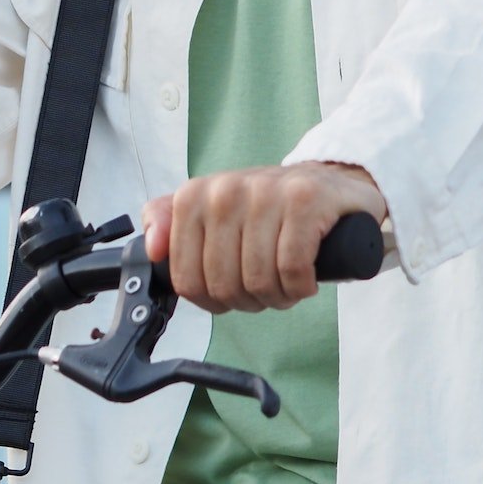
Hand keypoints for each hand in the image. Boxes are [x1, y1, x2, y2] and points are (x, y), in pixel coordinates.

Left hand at [140, 162, 387, 313]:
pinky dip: (302, 285)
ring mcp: (266, 192)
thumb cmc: (268, 209)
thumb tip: (151, 247)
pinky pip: (292, 269)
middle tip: (266, 284)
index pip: (187, 281)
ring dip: (279, 295)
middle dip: (248, 299)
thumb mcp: (211, 211)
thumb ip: (168, 222)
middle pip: (223, 285)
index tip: (233, 286)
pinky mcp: (305, 200)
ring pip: (258, 280)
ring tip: (288, 280)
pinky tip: (307, 276)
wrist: (331, 183)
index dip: (212, 299)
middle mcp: (226, 189)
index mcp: (195, 196)